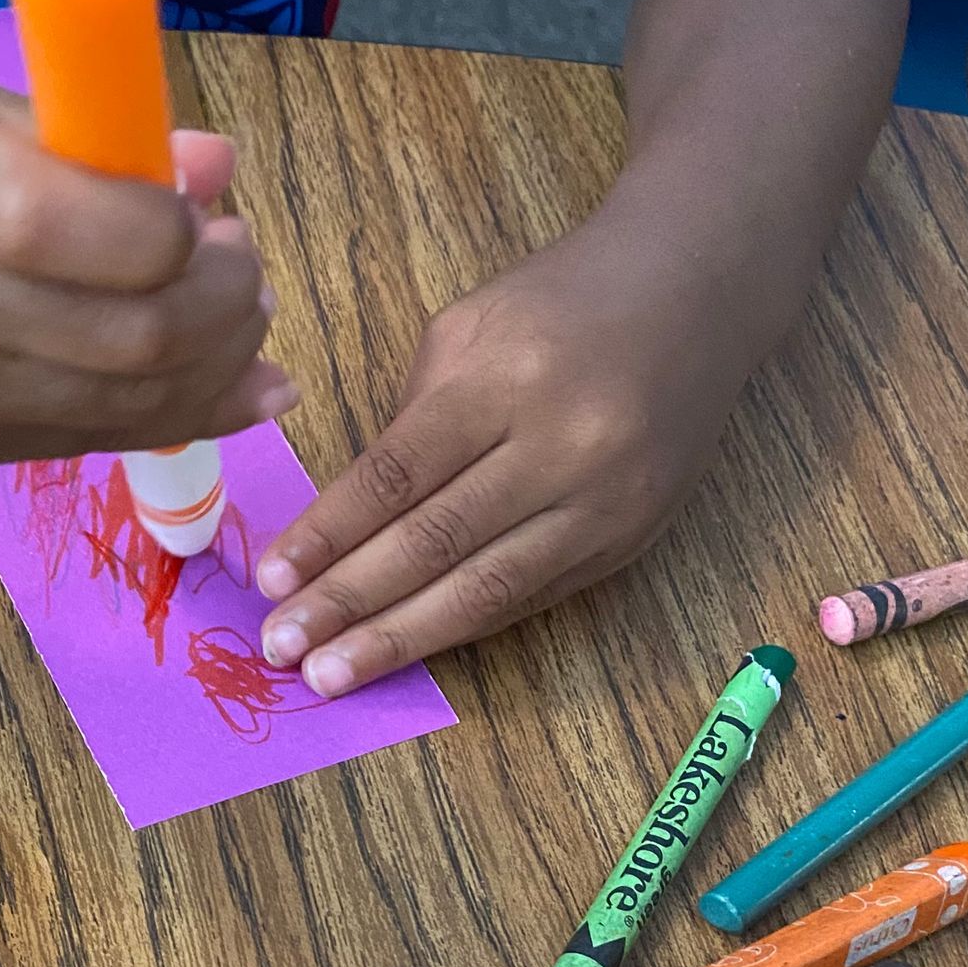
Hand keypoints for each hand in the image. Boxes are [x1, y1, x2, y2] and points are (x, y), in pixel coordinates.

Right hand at [0, 69, 295, 467]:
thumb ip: (71, 140)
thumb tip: (214, 172)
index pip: (84, 228)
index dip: (174, 220)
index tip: (197, 194)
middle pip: (134, 336)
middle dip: (224, 297)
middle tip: (239, 257)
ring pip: (131, 408)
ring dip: (215, 360)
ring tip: (233, 308)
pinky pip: (92, 444)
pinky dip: (178, 412)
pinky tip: (229, 381)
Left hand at [255, 222, 736, 692]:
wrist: (696, 293)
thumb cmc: (560, 305)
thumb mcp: (469, 329)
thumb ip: (411, 421)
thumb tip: (348, 521)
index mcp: (505, 380)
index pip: (397, 475)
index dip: (329, 535)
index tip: (271, 581)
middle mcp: (562, 447)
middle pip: (436, 542)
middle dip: (350, 603)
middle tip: (281, 647)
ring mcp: (604, 502)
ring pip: (486, 589)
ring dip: (400, 639)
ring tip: (331, 674)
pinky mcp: (627, 539)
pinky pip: (529, 596)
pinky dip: (460, 626)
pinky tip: (408, 650)